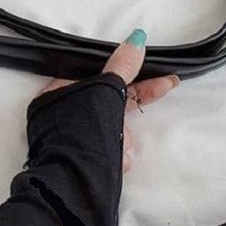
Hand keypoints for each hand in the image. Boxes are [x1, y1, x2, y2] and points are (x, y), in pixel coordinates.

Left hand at [36, 29, 178, 172]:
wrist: (74, 186)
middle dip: (128, 117)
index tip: (163, 79)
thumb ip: (121, 67)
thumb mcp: (104, 92)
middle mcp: (67, 113)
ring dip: (123, 140)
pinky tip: (116, 163)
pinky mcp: (87, 159)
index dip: (133, 76)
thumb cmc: (83, 131)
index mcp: (62, 91)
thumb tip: (137, 39)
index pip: (104, 76)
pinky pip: (112, 151)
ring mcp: (76, 138)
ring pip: (115, 132)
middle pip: (112, 106)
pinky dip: (118, 157)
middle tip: (148, 112)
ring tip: (118, 150)